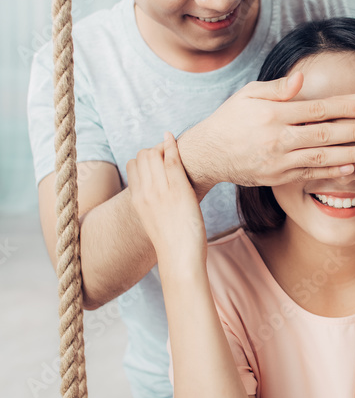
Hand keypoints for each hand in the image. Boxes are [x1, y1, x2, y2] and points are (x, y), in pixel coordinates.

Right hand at [127, 132, 206, 267]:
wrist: (179, 259)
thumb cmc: (172, 245)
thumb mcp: (155, 222)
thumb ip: (153, 206)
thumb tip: (161, 201)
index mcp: (137, 200)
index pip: (132, 166)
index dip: (145, 158)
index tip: (159, 160)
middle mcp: (145, 192)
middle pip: (142, 156)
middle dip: (155, 149)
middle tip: (169, 152)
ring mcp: (160, 190)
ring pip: (154, 154)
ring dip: (164, 146)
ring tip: (174, 148)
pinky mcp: (177, 189)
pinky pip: (171, 159)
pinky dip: (172, 145)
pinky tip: (173, 138)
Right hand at [178, 71, 354, 192]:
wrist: (207, 155)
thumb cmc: (230, 119)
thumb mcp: (248, 95)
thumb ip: (277, 88)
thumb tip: (301, 78)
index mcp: (273, 115)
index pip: (316, 109)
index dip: (344, 107)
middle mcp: (278, 139)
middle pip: (324, 135)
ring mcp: (279, 161)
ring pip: (321, 157)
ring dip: (350, 154)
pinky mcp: (279, 177)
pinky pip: (310, 174)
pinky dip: (332, 172)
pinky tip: (352, 168)